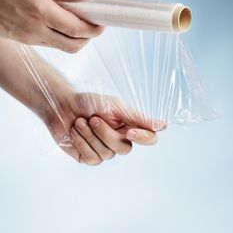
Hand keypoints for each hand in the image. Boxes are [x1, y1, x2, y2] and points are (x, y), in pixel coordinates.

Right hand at [0, 0, 102, 51]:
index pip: (76, 28)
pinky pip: (54, 44)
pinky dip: (66, 37)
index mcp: (40, 12)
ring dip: (79, 38)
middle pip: (74, 44)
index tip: (104, 22)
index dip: (94, 28)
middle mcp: (37, 30)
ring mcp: (32, 38)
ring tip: (83, 21)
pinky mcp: (28, 41)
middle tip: (97, 23)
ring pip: (65, 47)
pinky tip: (66, 22)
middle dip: (91, 36)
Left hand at [45, 92, 164, 164]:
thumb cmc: (89, 102)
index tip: (129, 131)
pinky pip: (91, 157)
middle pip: (124, 148)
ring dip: (89, 135)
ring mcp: (104, 151)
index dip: (143, 138)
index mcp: (129, 126)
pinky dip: (81, 142)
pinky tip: (74, 131)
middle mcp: (119, 140)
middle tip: (92, 118)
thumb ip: (137, 117)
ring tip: (80, 122)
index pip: (149, 139)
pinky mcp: (89, 157)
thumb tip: (163, 126)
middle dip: (105, 133)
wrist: (63, 106)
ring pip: (106, 153)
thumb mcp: (114, 106)